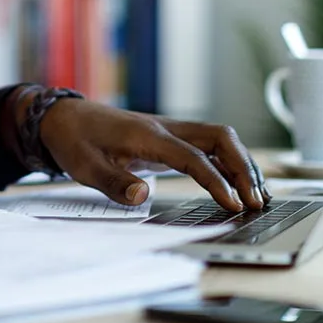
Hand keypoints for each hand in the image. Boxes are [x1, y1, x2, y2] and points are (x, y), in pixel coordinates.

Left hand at [37, 98, 268, 211]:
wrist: (63, 117)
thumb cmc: (74, 140)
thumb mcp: (84, 166)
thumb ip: (114, 182)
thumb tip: (143, 196)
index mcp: (146, 135)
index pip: (192, 156)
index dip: (216, 180)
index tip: (234, 204)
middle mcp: (165, 128)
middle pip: (219, 138)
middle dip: (243, 168)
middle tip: (257, 202)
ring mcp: (170, 130)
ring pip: (219, 138)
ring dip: (242, 163)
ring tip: (259, 196)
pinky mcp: (169, 138)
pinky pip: (209, 145)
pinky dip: (229, 161)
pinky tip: (239, 183)